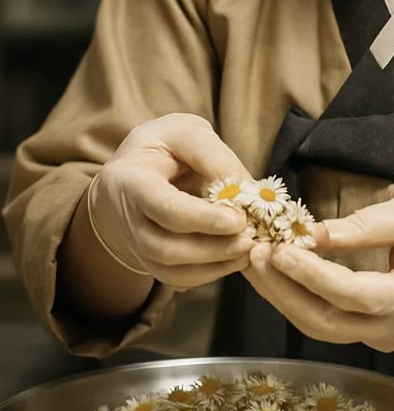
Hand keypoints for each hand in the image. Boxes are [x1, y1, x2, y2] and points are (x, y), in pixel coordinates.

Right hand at [88, 113, 254, 288]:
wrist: (136, 167)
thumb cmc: (164, 146)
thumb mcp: (185, 132)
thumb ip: (213, 155)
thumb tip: (247, 189)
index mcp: (129, 179)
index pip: (162, 206)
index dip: (201, 218)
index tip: (237, 220)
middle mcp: (127, 218)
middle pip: (164, 247)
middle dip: (211, 247)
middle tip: (250, 237)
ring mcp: (136, 245)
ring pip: (171, 269)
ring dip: (215, 263)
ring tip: (249, 247)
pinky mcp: (151, 260)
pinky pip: (178, 278)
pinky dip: (211, 273)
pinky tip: (236, 257)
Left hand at [242, 188, 393, 351]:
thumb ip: (363, 227)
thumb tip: (311, 235)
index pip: (355, 294)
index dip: (313, 276)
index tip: (279, 250)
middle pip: (330, 322)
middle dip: (286, 290)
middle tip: (255, 255)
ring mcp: (388, 337)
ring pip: (325, 328)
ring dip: (286, 297)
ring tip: (257, 262)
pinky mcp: (375, 332)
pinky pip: (331, 322)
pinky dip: (302, 300)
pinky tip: (279, 275)